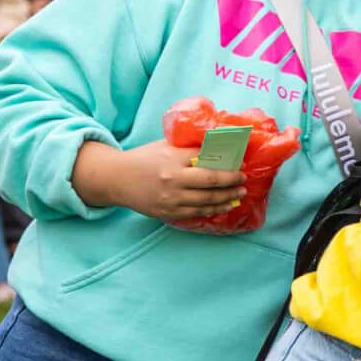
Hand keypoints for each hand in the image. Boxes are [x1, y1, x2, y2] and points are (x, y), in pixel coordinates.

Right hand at [88, 139, 247, 221]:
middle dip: (232, 184)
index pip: (207, 162)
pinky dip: (211, 210)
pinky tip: (220, 206)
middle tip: (243, 183)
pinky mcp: (167, 213)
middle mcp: (173, 181)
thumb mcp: (166, 146)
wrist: (116, 179)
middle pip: (211, 184)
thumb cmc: (144, 158)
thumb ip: (189, 148)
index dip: (227, 167)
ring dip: (226, 200)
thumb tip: (218, 148)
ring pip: (206, 203)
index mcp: (173, 160)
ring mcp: (170, 200)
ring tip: (238, 196)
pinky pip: (195, 213)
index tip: (240, 167)